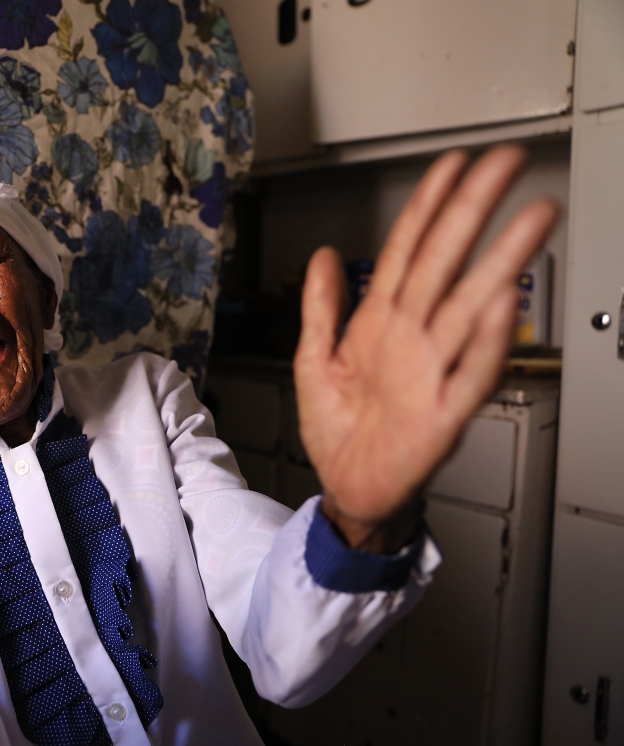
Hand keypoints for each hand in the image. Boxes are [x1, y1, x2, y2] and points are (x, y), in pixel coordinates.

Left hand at [295, 146, 558, 551]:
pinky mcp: (443, 414)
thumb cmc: (339, 429)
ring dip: (500, 262)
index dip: (427, 206)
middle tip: (505, 164)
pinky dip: (486, 340)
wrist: (348, 489)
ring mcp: (431, 372)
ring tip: (530, 219)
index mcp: (381, 323)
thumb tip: (325, 256)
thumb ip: (321, 307)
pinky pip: (470, 372)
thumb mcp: (314, 359)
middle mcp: (412, 339)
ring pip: (470, 308)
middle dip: (472, 211)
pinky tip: (502, 303)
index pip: (408, 251)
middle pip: (445, 264)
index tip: (450, 167)